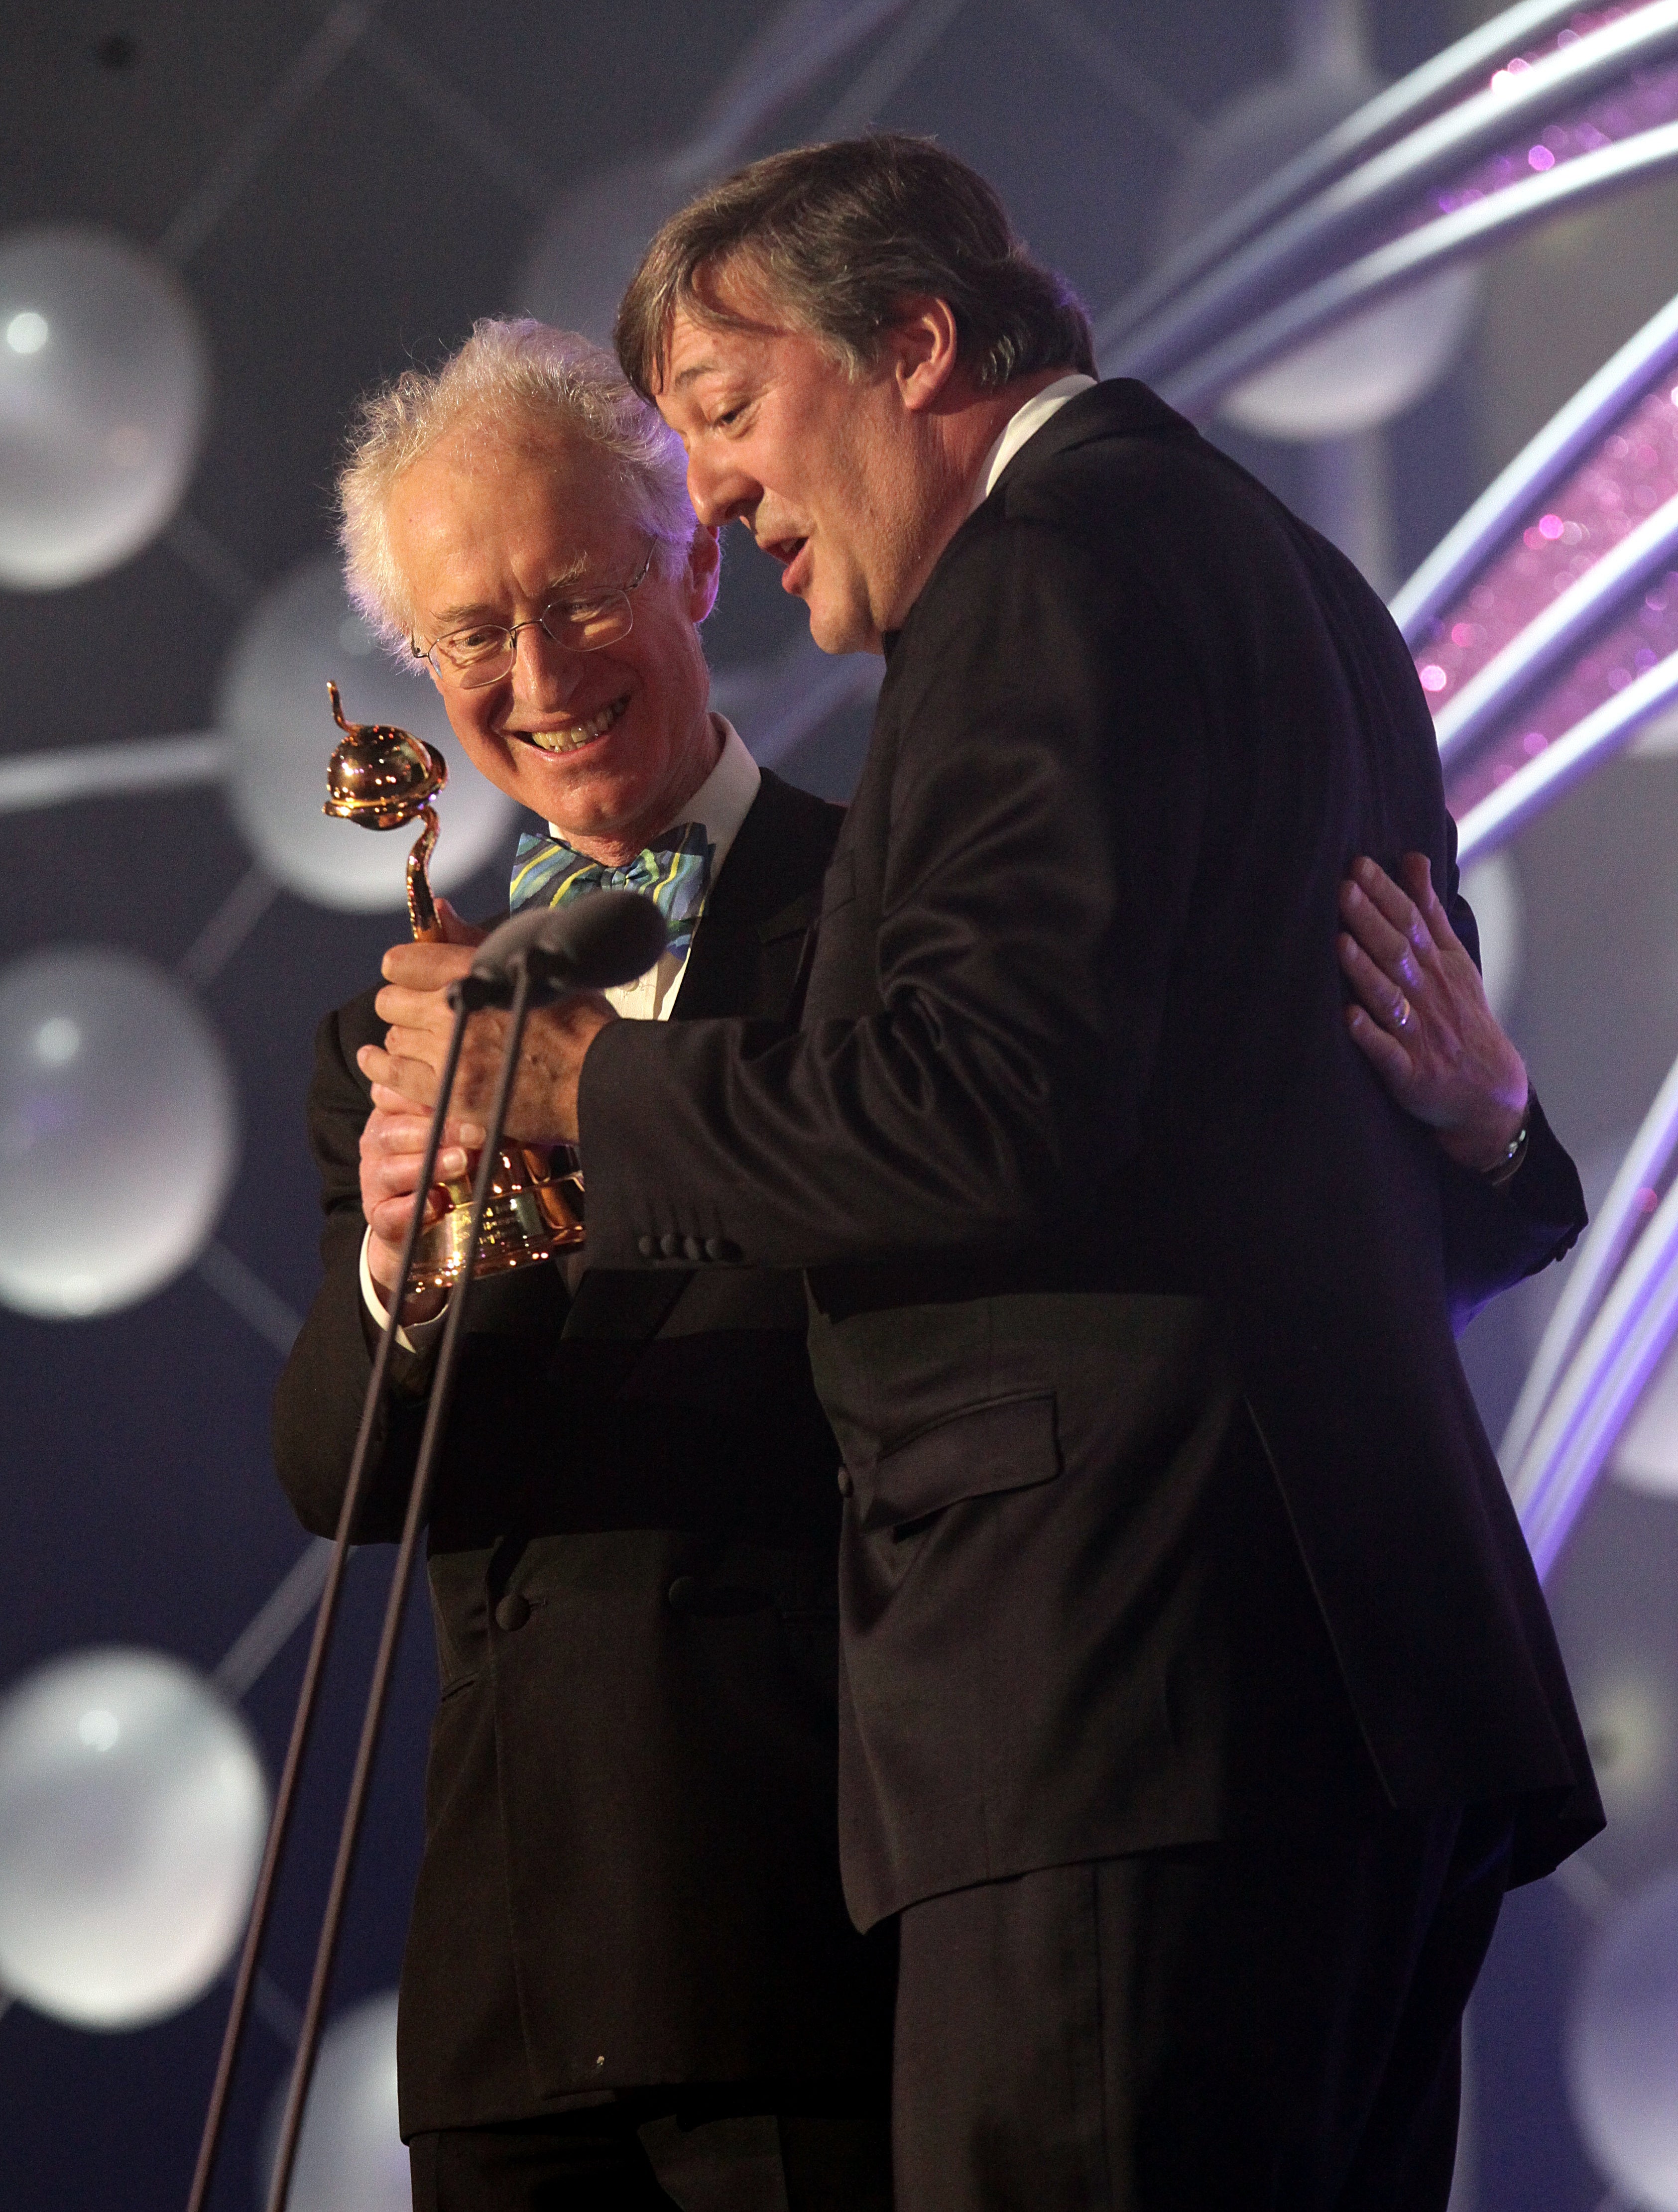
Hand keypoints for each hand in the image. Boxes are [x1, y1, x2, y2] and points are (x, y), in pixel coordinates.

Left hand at [357, 932, 616, 1150]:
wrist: (599, 1079)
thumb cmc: (578, 1020)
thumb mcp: (534, 962)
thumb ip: (475, 939)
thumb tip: (440, 910)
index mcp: (474, 970)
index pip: (402, 963)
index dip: (405, 969)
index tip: (413, 977)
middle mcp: (454, 1009)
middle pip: (390, 1002)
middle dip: (403, 1004)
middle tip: (423, 1013)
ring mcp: (448, 1054)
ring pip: (393, 1039)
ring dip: (404, 1038)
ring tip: (422, 1043)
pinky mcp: (449, 1094)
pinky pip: (392, 1077)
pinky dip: (383, 1069)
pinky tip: (382, 1064)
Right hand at [359, 1085, 485, 1322]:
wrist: (428, 1229)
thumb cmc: (453, 1167)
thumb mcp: (466, 1134)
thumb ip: (479, 1115)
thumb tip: (518, 1103)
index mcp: (395, 1112)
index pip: (396, 1093)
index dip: (426, 1093)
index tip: (464, 1093)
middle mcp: (378, 1142)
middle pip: (393, 1131)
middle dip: (437, 1131)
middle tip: (475, 1134)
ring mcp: (374, 1180)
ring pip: (389, 1170)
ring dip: (428, 1166)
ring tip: (461, 1163)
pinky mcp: (378, 1216)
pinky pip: (391, 1213)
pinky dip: (416, 1209)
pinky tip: (440, 1203)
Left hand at [1338, 852, 1527, 1174]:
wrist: (1490, 1090)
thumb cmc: (1461, 1016)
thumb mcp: (1454, 960)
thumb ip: (1430, 911)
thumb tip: (1412, 858)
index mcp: (1439, 965)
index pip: (1412, 922)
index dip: (1386, 894)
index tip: (1358, 865)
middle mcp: (1430, 995)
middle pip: (1399, 952)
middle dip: (1371, 920)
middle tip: (1343, 888)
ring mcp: (1420, 1034)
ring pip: (1391, 997)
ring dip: (1365, 971)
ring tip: (1340, 943)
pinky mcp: (1409, 1072)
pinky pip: (1388, 1053)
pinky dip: (1370, 1035)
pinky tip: (1348, 1017)